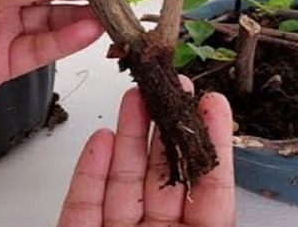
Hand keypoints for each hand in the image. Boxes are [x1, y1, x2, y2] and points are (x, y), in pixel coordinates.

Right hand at [58, 77, 235, 226]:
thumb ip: (210, 210)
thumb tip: (215, 166)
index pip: (208, 187)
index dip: (210, 143)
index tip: (211, 103)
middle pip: (161, 174)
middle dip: (163, 126)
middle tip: (167, 87)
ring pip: (122, 181)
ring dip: (128, 135)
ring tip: (133, 96)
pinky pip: (83, 204)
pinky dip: (89, 171)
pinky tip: (100, 140)